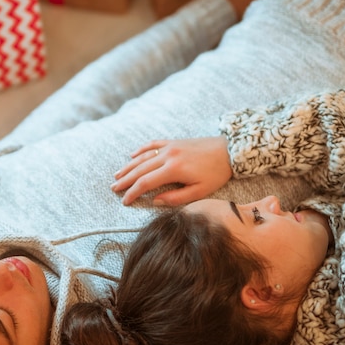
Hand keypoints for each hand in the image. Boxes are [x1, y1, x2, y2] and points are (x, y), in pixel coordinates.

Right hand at [111, 136, 232, 205]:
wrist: (230, 150)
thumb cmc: (216, 173)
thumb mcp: (200, 191)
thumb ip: (176, 198)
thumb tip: (155, 201)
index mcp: (174, 169)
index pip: (146, 183)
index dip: (133, 193)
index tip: (125, 201)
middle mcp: (168, 156)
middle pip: (140, 170)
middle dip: (125, 180)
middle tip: (114, 189)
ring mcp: (170, 147)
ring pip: (143, 157)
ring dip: (128, 167)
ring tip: (117, 176)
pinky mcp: (174, 142)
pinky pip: (152, 145)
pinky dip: (141, 151)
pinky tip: (132, 156)